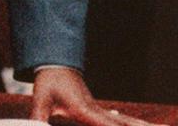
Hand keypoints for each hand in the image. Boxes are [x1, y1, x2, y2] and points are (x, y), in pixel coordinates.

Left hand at [31, 67, 163, 125]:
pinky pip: (122, 120)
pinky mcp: (99, 111)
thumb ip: (38, 116)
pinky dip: (135, 124)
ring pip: (128, 121)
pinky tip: (145, 125)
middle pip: (127, 123)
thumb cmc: (48, 81)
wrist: (55, 63)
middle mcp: (98, 111)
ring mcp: (101, 110)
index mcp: (85, 110)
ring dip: (143, 125)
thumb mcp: (40, 98)